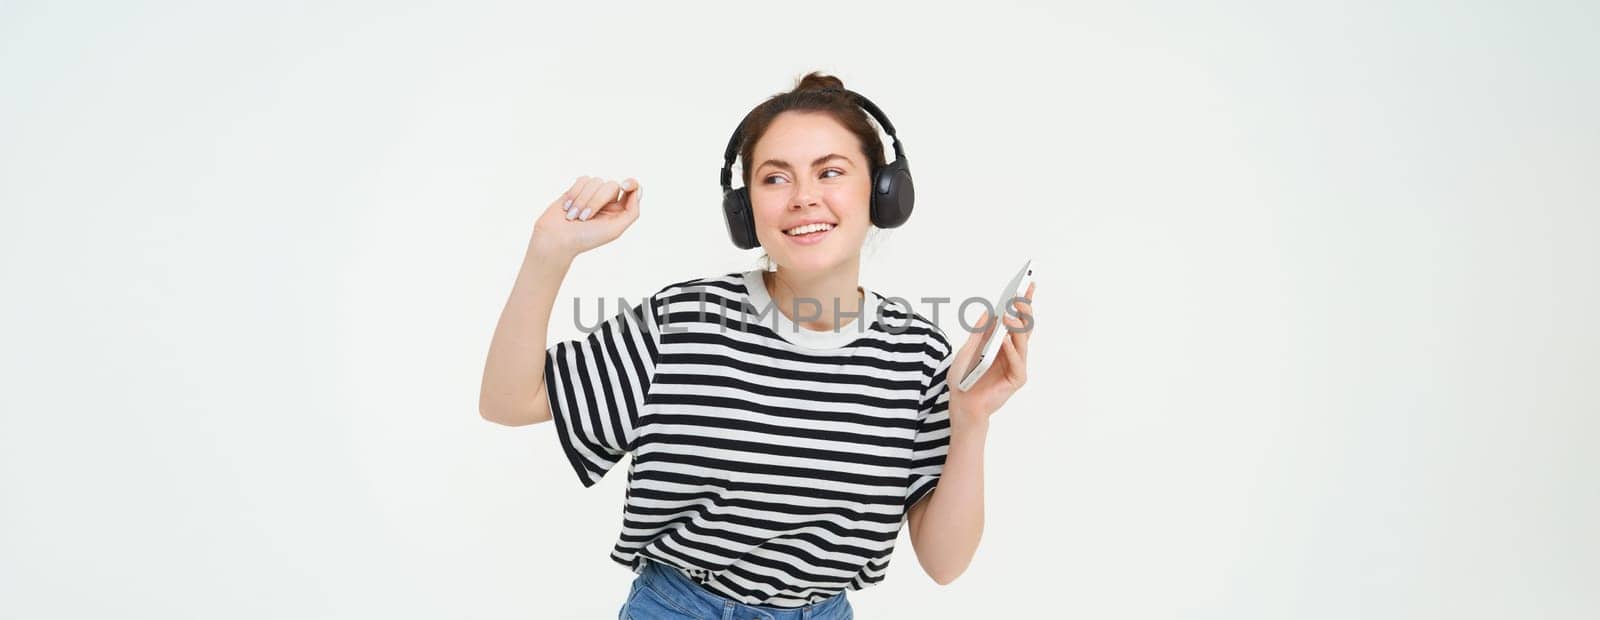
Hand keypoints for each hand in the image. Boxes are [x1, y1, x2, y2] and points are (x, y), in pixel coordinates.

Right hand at [529, 175, 642, 259]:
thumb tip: (638, 191)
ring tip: (573, 216)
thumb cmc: (585, 238)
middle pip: (611, 185)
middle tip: (584, 218)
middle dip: (597, 201)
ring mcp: (591, 194)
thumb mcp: (615, 230)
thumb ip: (631, 212)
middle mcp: (607, 202)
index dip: (631, 183)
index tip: (624, 185)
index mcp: (619, 211)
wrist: (556, 239)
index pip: (632, 190)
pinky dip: (575, 194)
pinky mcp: (576, 189)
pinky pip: (582, 180)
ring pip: (595, 181)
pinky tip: (567, 208)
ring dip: (583, 200)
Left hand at [948, 281, 1035, 424]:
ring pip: (1022, 343)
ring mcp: (1016, 365)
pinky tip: (1005, 341)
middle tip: (1021, 295)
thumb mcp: (967, 351)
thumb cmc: (964, 379)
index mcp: (1004, 342)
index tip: (1027, 283)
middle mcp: (1013, 352)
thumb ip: (978, 334)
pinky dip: (1011, 351)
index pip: (1017, 318)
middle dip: (1024, 310)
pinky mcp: (1016, 379)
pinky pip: (1017, 363)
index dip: (1023, 302)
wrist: (962, 404)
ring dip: (1016, 328)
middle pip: (1024, 327)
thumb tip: (989, 312)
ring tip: (1009, 316)